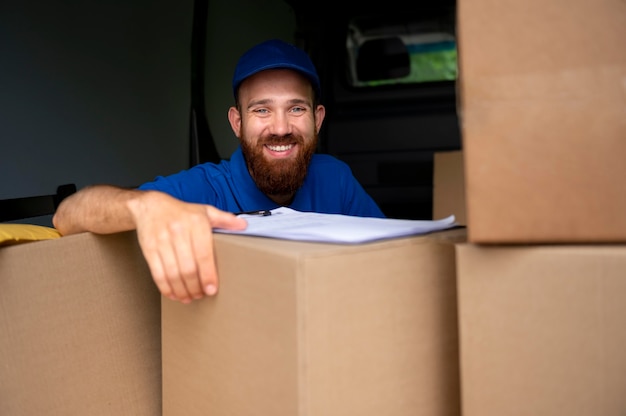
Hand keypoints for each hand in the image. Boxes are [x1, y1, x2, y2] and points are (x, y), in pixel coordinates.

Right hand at [128, 192, 246, 302]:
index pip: (203, 254)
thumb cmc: (181, 212)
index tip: (212, 289)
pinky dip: (166, 288)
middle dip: (195, 287)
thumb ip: (225, 219)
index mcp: (196, 223)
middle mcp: (178, 232)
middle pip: (188, 268)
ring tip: (189, 297)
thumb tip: (243, 225)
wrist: (151, 206)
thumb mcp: (205, 211)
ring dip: (182, 290)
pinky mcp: (149, 249)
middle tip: (201, 295)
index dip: (208, 275)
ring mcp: (162, 241)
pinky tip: (174, 294)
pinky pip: (157, 273)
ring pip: (172, 273)